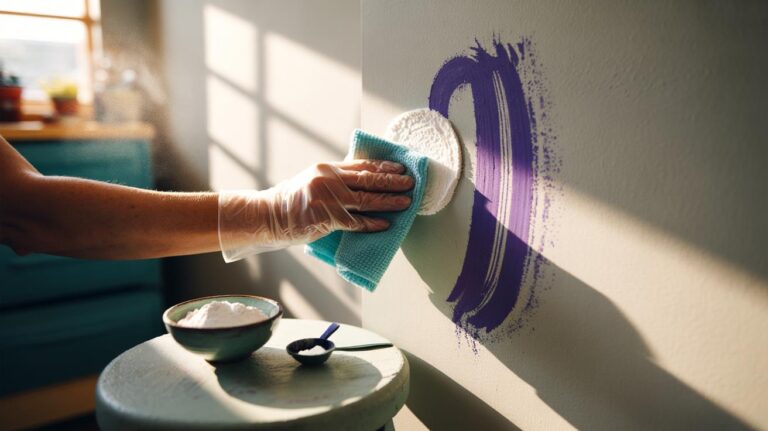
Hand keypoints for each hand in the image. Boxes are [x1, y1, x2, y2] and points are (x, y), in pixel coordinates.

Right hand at [218, 160, 413, 261]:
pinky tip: (386, 224)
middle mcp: (329, 180)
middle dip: (393, 181)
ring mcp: (329, 200)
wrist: (269, 216)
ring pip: (367, 199)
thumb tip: (361, 181)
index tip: (401, 167)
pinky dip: (372, 224)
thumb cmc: (291, 201)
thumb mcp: (312, 181)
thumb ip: (334, 180)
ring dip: (389, 201)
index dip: (384, 166)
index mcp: (327, 169)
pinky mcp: (327, 219)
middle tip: (410, 182)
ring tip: (406, 202)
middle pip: (368, 180)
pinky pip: (356, 222)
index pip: (361, 165)